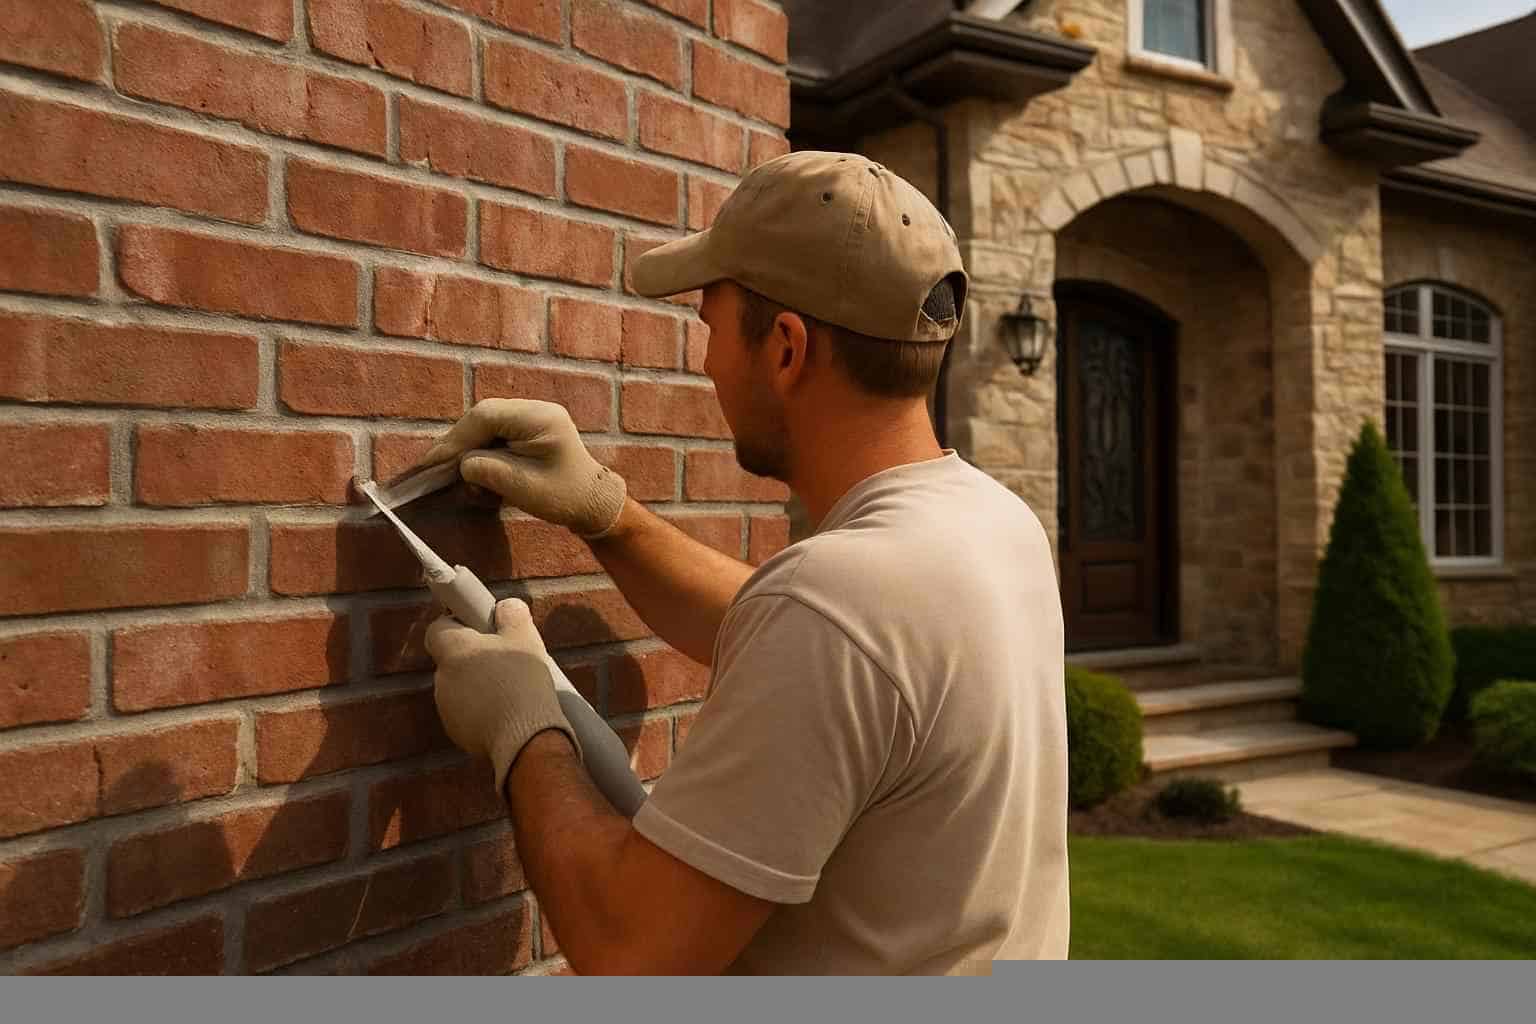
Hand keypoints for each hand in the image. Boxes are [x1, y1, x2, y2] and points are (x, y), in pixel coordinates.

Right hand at [413, 399, 625, 537]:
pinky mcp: (528, 429)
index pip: (486, 416)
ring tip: (449, 470)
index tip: (434, 461)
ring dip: (468, 446)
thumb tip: (461, 463)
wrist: (593, 503)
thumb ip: (488, 470)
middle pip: (484, 417)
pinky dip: (480, 449)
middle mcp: (536, 409)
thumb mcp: (523, 488)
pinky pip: (496, 432)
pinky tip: (470, 468)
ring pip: (486, 424)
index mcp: (539, 418)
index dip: (456, 437)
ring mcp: (532, 417)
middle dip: (458, 441)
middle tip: (434, 467)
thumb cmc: (564, 497)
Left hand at [425, 598, 582, 793]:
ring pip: (459, 688)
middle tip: (503, 660)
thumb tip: (506, 606)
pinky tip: (507, 713)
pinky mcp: (456, 733)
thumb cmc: (522, 683)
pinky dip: (481, 711)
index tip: (478, 628)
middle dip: (473, 659)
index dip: (455, 625)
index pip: (437, 629)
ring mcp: (446, 709)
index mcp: (454, 651)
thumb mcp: (525, 639)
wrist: (525, 739)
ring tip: (510, 690)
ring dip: (477, 686)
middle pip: (451, 660)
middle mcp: (442, 679)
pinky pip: (466, 714)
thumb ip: (512, 615)